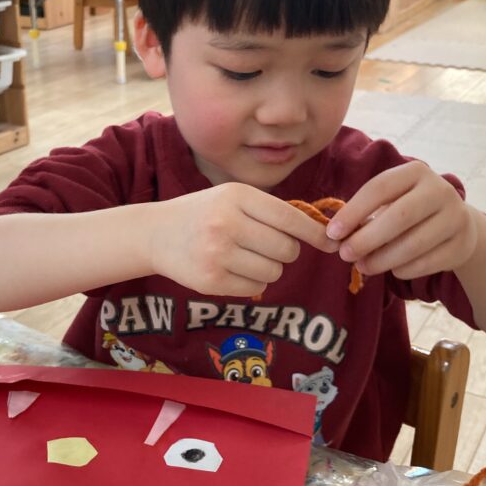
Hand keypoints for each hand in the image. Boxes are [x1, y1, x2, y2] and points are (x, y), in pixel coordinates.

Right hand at [149, 183, 338, 295]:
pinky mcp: (211, 281)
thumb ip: (271, 211)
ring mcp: (217, 254)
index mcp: (236, 197)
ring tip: (245, 257)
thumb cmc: (203, 214)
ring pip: (274, 271)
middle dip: (285, 252)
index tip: (330, 243)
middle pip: (286, 250)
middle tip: (265, 246)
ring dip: (269, 268)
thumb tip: (321, 234)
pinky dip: (253, 282)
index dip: (314, 233)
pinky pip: (256, 288)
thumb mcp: (232, 198)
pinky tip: (233, 270)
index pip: (289, 218)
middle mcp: (226, 224)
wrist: (154, 234)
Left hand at [324, 162, 477, 279]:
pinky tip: (392, 270)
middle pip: (399, 216)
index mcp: (416, 172)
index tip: (332, 233)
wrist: (455, 223)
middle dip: (367, 239)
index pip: (380, 187)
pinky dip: (404, 270)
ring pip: (413, 244)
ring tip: (362, 266)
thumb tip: (336, 238)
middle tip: (345, 255)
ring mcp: (456, 217)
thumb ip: (364, 215)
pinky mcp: (463, 245)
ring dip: (382, 259)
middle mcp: (440, 190)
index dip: (353, 211)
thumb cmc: (407, 210)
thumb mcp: (388, 202)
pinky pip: (427, 263)